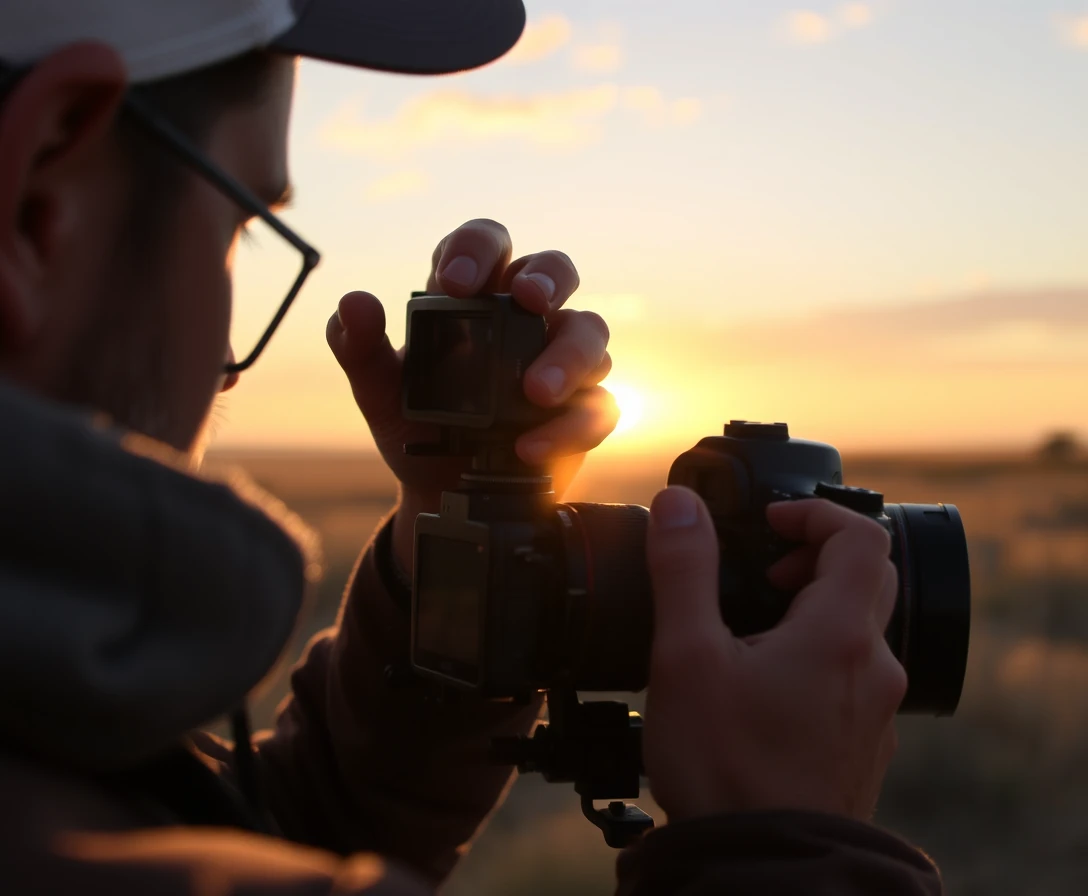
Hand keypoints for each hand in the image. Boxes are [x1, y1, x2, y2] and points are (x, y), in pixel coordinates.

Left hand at [326, 219, 617, 570]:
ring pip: (591, 331)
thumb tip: (354, 301)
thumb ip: (358, 346)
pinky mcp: (582, 410)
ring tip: (535, 392)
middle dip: (548, 277)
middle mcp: (524, 320)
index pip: (486, 245)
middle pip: (554, 268)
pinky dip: (570, 426)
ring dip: (569, 356)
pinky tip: (529, 448)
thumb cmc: (415, 425)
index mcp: (474, 299)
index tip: (455, 282)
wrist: (442, 492)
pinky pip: (599, 406)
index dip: (476, 248)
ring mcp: (561, 362)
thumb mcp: (377, 389)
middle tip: (528, 300)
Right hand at [642, 487, 905, 822]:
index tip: (769, 525)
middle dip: (812, 559)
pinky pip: (854, 677)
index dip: (814, 513)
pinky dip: (819, 656)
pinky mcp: (864, 746)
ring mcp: (877, 712)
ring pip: (861, 631)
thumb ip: (683, 570)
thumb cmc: (726, 768)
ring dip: (814, 609)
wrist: (764, 868)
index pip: (861, 535)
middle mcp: (874, 668)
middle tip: (759, 575)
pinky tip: (765, 690)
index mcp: (840, 634)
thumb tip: (679, 505)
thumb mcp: (687, 657)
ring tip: (751, 633)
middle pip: (867, 578)